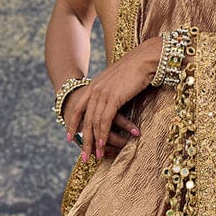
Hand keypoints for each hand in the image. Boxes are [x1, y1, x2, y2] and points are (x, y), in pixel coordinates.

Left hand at [67, 40, 160, 162]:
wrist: (144, 59)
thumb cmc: (135, 69)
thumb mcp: (117, 80)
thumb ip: (110, 90)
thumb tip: (110, 101)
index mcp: (94, 85)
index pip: (78, 108)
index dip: (73, 124)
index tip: (70, 138)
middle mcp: (95, 90)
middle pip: (85, 119)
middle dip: (83, 139)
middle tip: (83, 156)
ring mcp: (103, 93)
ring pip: (94, 122)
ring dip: (94, 141)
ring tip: (96, 155)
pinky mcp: (113, 98)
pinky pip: (105, 120)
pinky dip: (103, 134)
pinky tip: (103, 144)